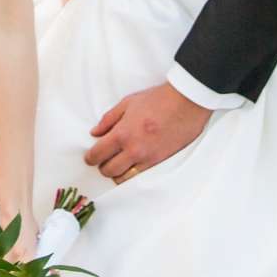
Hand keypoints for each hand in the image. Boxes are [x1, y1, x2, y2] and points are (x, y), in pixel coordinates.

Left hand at [86, 81, 208, 181]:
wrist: (187, 103)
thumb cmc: (158, 99)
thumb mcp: (128, 103)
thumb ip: (108, 119)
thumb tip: (94, 133)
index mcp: (122, 133)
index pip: (97, 155)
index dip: (90, 157)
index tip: (90, 156)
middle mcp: (133, 149)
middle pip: (108, 170)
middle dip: (102, 166)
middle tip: (104, 158)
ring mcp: (148, 158)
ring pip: (123, 178)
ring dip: (117, 172)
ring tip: (118, 162)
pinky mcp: (160, 162)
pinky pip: (140, 176)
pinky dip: (132, 173)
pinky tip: (132, 164)